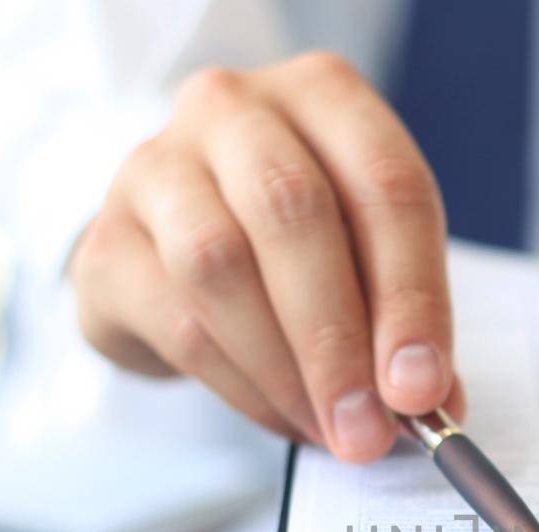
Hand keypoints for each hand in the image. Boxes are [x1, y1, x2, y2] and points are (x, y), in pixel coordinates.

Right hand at [71, 53, 463, 460]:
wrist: (176, 246)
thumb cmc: (295, 245)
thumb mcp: (367, 258)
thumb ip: (402, 319)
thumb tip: (431, 401)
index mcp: (323, 94)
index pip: (385, 184)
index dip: (412, 295)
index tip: (423, 387)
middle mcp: (232, 108)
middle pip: (293, 212)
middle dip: (340, 339)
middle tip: (370, 428)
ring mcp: (155, 166)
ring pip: (220, 265)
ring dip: (285, 369)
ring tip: (329, 430)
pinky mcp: (106, 241)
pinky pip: (177, 321)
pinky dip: (242, 386)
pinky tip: (281, 417)